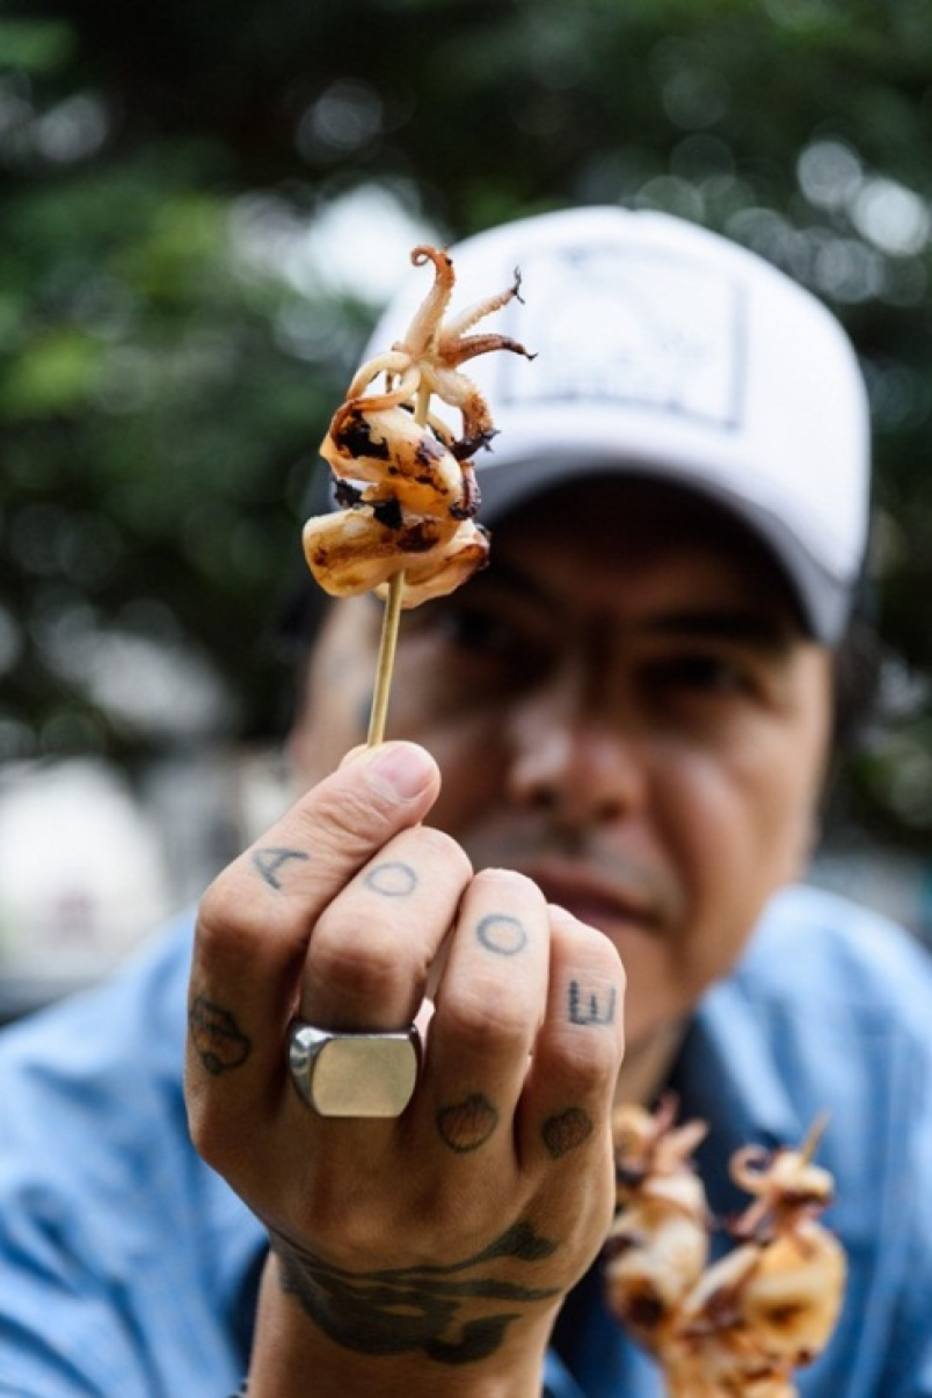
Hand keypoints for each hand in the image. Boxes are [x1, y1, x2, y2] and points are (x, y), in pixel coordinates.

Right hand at [185, 742, 625, 1397]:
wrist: (419, 1303)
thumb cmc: (353, 1113)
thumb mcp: (294, 1034)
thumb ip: (318, 902)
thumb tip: (384, 765)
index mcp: (230, 1097)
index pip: (246, 924)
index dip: (327, 819)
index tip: (403, 766)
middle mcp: (320, 1156)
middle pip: (361, 952)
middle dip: (423, 863)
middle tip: (443, 864)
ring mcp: (437, 1189)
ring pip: (485, 1002)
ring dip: (507, 907)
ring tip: (504, 906)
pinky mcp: (545, 1195)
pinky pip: (582, 1042)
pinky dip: (581, 956)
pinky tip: (560, 949)